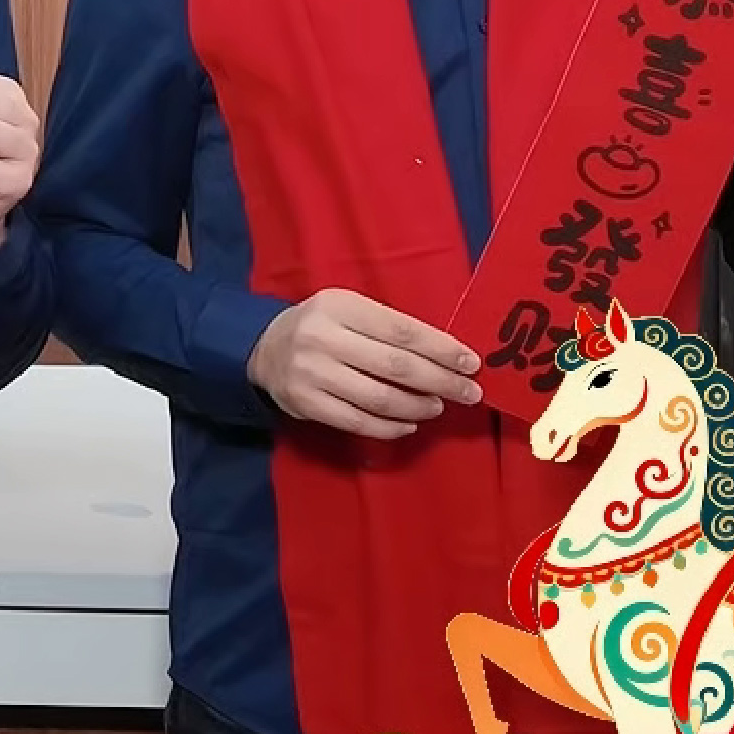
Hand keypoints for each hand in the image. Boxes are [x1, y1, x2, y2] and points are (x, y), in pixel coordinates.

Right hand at [247, 288, 481, 441]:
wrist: (263, 349)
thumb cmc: (322, 326)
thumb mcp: (349, 311)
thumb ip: (388, 328)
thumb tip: (446, 356)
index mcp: (340, 306)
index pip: (401, 331)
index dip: (440, 349)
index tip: (471, 363)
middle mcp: (323, 338)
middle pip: (395, 366)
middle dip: (440, 381)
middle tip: (469, 393)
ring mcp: (312, 374)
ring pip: (379, 398)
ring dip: (418, 406)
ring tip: (438, 407)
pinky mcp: (306, 404)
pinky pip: (358, 422)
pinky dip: (390, 427)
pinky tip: (410, 424)